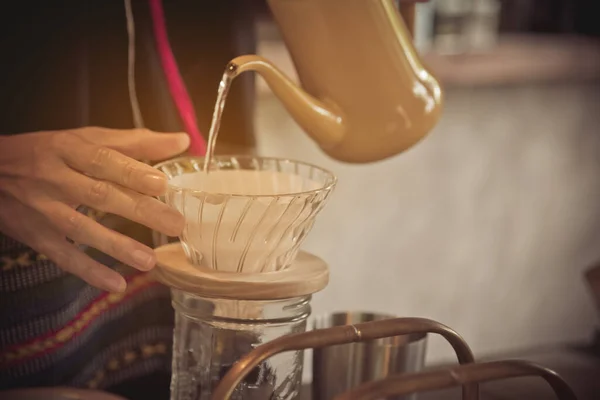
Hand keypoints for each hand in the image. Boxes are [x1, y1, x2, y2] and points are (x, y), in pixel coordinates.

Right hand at [0, 127, 189, 291]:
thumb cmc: (50, 152)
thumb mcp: (86, 139)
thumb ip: (134, 142)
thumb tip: (182, 141)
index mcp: (67, 149)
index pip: (102, 159)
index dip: (131, 172)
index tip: (163, 184)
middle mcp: (54, 177)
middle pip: (99, 194)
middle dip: (139, 211)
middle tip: (175, 225)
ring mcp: (43, 208)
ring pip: (81, 228)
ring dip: (116, 246)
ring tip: (150, 260)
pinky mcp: (35, 235)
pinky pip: (63, 255)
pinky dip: (88, 271)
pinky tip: (116, 284)